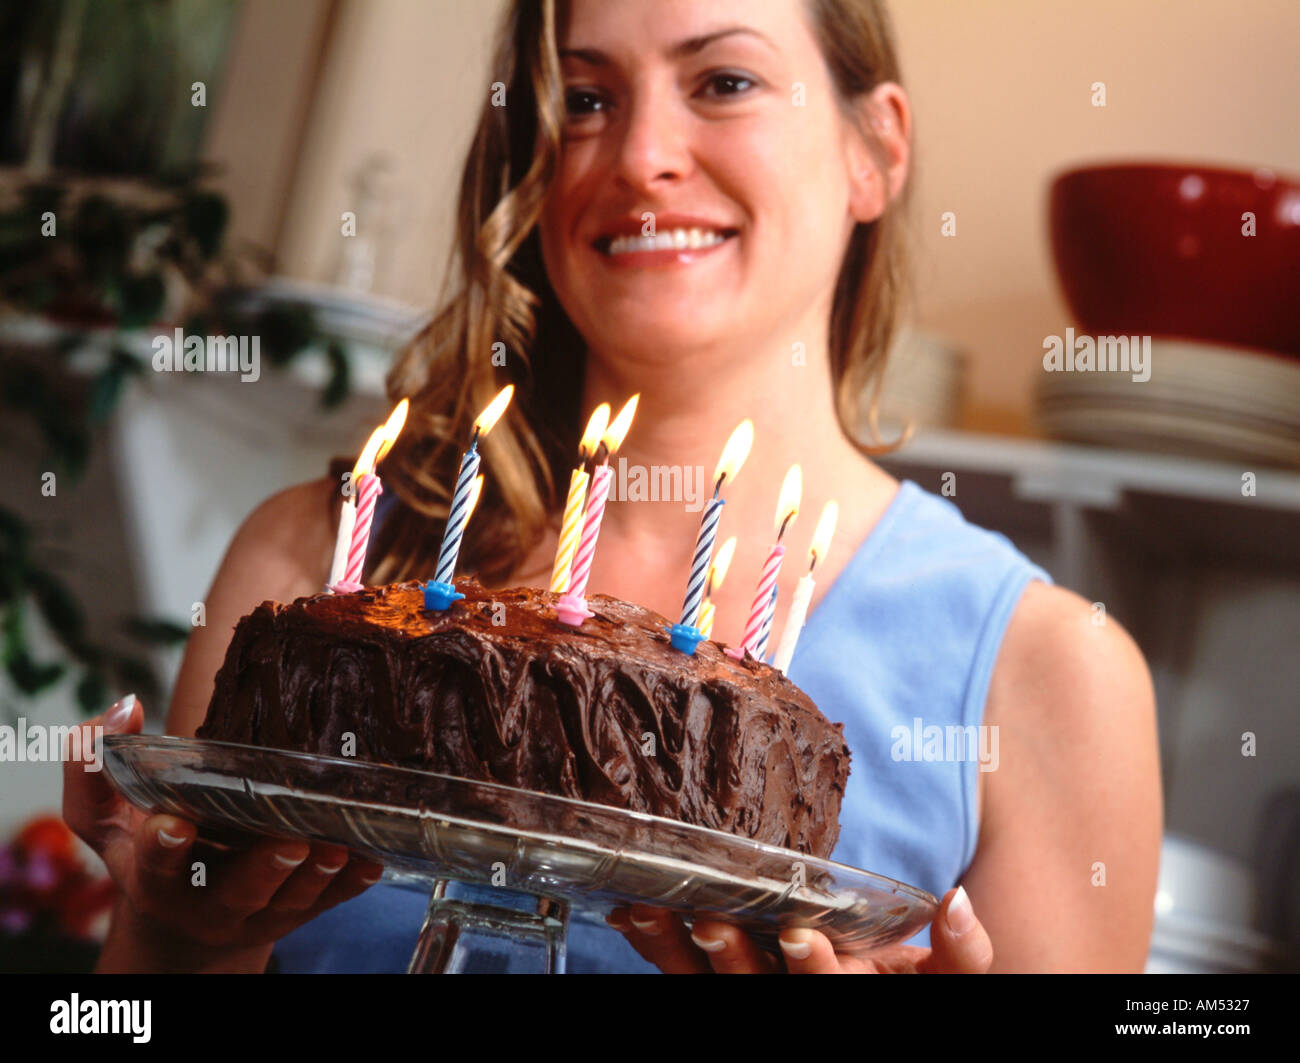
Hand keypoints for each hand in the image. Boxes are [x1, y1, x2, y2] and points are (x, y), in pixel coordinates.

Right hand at [62, 694, 384, 970]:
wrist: (187, 914)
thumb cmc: (145, 846)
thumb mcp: (107, 815)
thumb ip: (95, 765)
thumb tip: (125, 705)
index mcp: (157, 880)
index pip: (157, 866)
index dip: (163, 848)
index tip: (173, 823)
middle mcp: (209, 903)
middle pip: (239, 891)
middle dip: (263, 869)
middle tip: (288, 841)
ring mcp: (260, 912)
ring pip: (292, 900)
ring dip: (316, 875)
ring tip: (336, 846)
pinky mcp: (300, 912)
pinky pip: (329, 902)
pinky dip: (350, 884)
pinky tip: (371, 860)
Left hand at [606, 886, 992, 972]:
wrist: (875, 987)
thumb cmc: (910, 986)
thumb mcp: (946, 978)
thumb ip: (961, 952)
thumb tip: (955, 902)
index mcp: (851, 1000)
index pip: (829, 994)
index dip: (815, 971)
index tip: (799, 935)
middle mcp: (794, 1005)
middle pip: (757, 994)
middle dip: (735, 962)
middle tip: (713, 922)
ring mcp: (750, 997)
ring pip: (708, 988)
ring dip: (676, 951)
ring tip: (655, 913)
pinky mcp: (716, 984)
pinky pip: (681, 974)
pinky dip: (654, 944)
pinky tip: (633, 914)